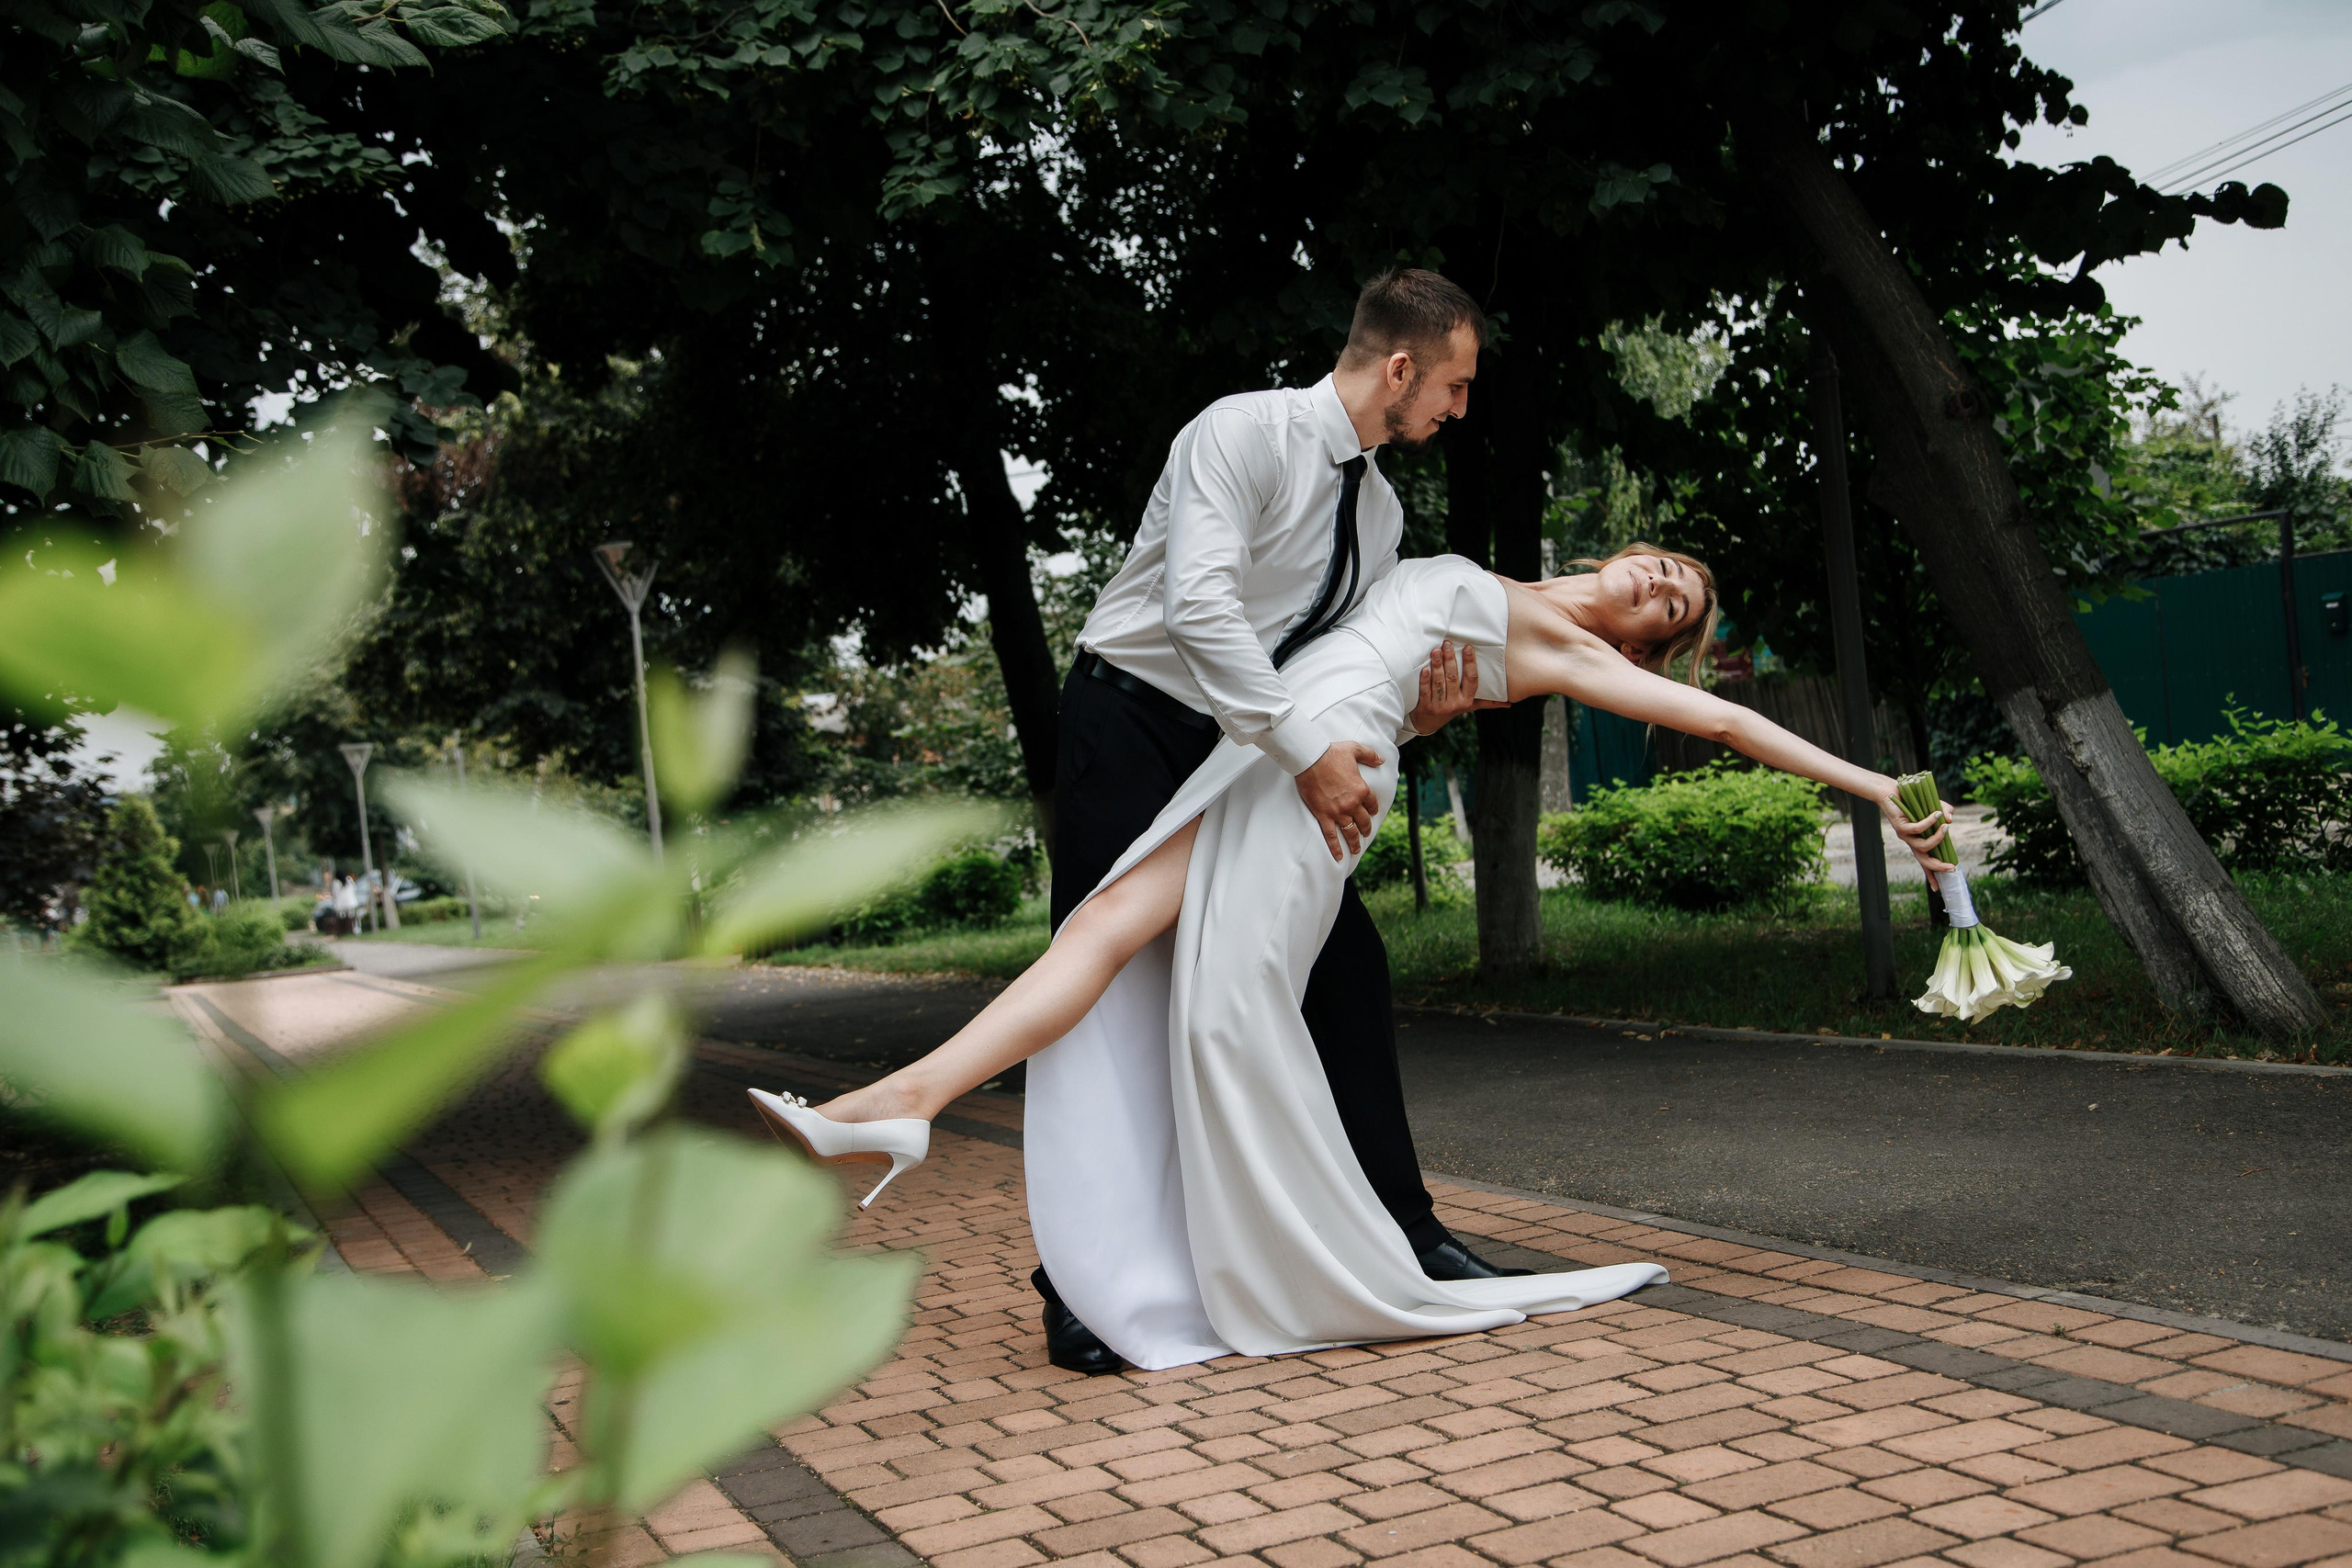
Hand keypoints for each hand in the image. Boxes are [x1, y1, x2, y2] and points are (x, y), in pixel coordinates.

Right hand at [1296, 741, 1385, 860]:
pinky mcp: (1323, 815)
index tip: (1371, 813)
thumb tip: (1382, 760)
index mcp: (1361, 789)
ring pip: (1350, 832)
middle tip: (1365, 834)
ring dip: (1354, 842)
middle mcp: (1352, 804)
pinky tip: (1339, 857)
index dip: (1372, 810)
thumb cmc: (1331, 753)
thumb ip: (1370, 755)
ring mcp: (1338, 812)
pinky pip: (1331, 836)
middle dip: (1365, 829)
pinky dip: (1335, 848)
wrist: (1310, 759)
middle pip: (1363, 821)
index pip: (1371, 804)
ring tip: (1356, 849)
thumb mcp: (1355, 749)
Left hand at [1406, 641, 1505, 734]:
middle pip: (1453, 678)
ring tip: (1436, 651)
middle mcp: (1455, 703)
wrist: (1428, 722)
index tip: (1468, 648)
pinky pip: (1425, 691)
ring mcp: (1440, 706)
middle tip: (1447, 644)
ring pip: (1439, 683)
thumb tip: (1509, 703)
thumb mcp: (1470, 706)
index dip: (1470, 663)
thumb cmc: (1452, 708)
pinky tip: (1424, 669)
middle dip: (1450, 659)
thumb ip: (1487, 702)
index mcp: (1467, 700)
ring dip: (1437, 666)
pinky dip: (1425, 680)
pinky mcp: (1425, 707)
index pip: (1471, 679)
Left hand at [1880, 791, 1956, 873]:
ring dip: (1938, 838)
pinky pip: (1917, 829)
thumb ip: (1946, 812)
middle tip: (1952, 867)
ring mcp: (1904, 835)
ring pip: (1923, 846)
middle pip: (1924, 860)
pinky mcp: (1899, 826)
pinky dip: (1929, 822)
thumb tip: (1950, 820)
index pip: (1925, 861)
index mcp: (1918, 840)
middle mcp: (1910, 840)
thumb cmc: (1912, 800)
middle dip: (1938, 867)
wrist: (1889, 791)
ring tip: (1946, 826)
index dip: (1931, 875)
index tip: (1937, 889)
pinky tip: (1936, 814)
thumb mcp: (1934, 806)